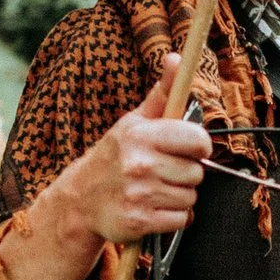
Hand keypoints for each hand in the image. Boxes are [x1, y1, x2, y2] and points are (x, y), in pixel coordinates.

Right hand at [47, 55, 211, 244]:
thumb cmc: (116, 155)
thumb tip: (177, 58)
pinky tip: (152, 207)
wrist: (81, 198)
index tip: (186, 148)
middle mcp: (139, 164)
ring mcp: (138, 195)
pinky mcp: (139, 222)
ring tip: (155, 189)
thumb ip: (162, 92)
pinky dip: (172, 217)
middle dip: (185, 173)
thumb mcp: (135, 121)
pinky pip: (180, 220)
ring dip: (178, 196)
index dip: (197, 146)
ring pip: (190, 198)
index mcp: (141, 135)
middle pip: (197, 173)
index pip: (198, 141)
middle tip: (162, 171)